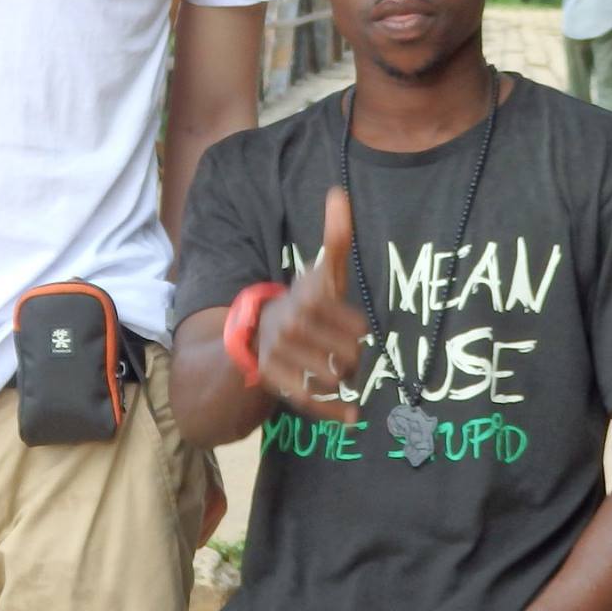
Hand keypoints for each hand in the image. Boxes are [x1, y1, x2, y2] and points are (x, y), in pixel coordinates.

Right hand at [253, 187, 368, 423]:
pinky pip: (310, 400)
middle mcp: (291, 324)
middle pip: (348, 355)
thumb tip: (339, 193)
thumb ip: (335, 237)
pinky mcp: (274, 380)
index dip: (358, 330)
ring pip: (332, 378)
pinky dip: (333, 412)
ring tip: (336, 371)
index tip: (353, 327)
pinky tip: (353, 417)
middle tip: (343, 352)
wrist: (253, 333)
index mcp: (307, 296)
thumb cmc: (302, 302)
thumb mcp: (320, 271)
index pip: (356, 326)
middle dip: (352, 357)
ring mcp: (280, 353)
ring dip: (342, 380)